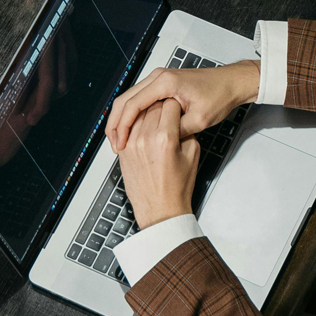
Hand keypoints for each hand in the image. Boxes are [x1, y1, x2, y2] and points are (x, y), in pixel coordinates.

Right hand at [107, 60, 258, 152]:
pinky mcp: (163, 84)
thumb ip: (176, 130)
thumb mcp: (199, 120)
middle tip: (114, 144)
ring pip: (130, 98)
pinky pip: (140, 98)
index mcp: (165, 82)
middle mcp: (159, 76)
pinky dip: (132, 114)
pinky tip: (132, 130)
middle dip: (116, 123)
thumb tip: (157, 142)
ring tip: (119, 140)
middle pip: (125, 99)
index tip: (120, 143)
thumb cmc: (219, 95)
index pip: (133, 104)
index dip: (122, 126)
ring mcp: (159, 79)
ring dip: (122, 118)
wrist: (231, 82)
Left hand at [119, 99, 201, 228]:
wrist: (160, 211)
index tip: (179, 108)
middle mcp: (145, 138)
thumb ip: (187, 130)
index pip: (170, 104)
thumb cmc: (177, 187)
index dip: (177, 104)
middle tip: (169, 111)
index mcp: (165, 138)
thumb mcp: (193, 154)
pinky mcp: (122, 152)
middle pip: (152, 105)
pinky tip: (144, 130)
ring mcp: (131, 144)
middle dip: (162, 106)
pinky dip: (135, 125)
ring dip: (147, 113)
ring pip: (138, 114)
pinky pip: (128, 128)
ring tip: (157, 119)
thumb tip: (180, 115)